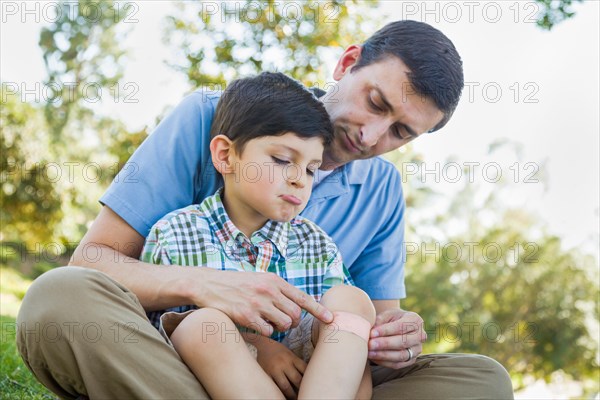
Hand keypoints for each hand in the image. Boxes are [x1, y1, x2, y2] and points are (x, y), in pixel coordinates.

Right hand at [195, 269, 332, 335]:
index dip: (319, 310)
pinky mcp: (247, 315)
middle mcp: (269, 291)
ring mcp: (258, 303)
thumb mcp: (260, 279)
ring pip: (284, 324)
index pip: (302, 297)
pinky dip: (265, 332)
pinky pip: (267, 331)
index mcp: (274, 281)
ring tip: (268, 322)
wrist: (209, 284)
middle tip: (283, 321)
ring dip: (279, 328)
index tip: (330, 319)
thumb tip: (298, 303)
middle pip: (296, 315)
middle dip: (293, 322)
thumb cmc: (237, 283)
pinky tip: (256, 325)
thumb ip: (278, 289)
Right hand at [249, 335, 305, 398]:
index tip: (311, 385)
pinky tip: (282, 395)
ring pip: (285, 386)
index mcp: (292, 357)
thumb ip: (297, 364)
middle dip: (301, 389)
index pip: (304, 369)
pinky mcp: (266, 374)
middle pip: (297, 379)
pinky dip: (278, 392)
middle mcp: (284, 363)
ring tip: (294, 398)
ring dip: (291, 394)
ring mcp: (274, 369)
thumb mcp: (290, 354)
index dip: (309, 379)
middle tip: (304, 394)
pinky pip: (274, 386)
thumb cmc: (279, 351)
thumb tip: (308, 376)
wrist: (263, 345)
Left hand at [367, 308, 426, 368]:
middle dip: (384, 344)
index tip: (372, 333)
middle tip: (369, 344)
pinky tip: (373, 358)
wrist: (399, 326)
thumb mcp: (387, 314)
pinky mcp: (411, 360)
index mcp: (415, 320)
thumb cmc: (391, 319)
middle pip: (403, 342)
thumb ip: (380, 321)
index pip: (400, 327)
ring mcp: (417, 350)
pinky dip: (384, 362)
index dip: (386, 330)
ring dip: (383, 355)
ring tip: (369, 352)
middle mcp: (420, 336)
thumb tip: (370, 332)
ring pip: (401, 355)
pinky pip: (398, 364)